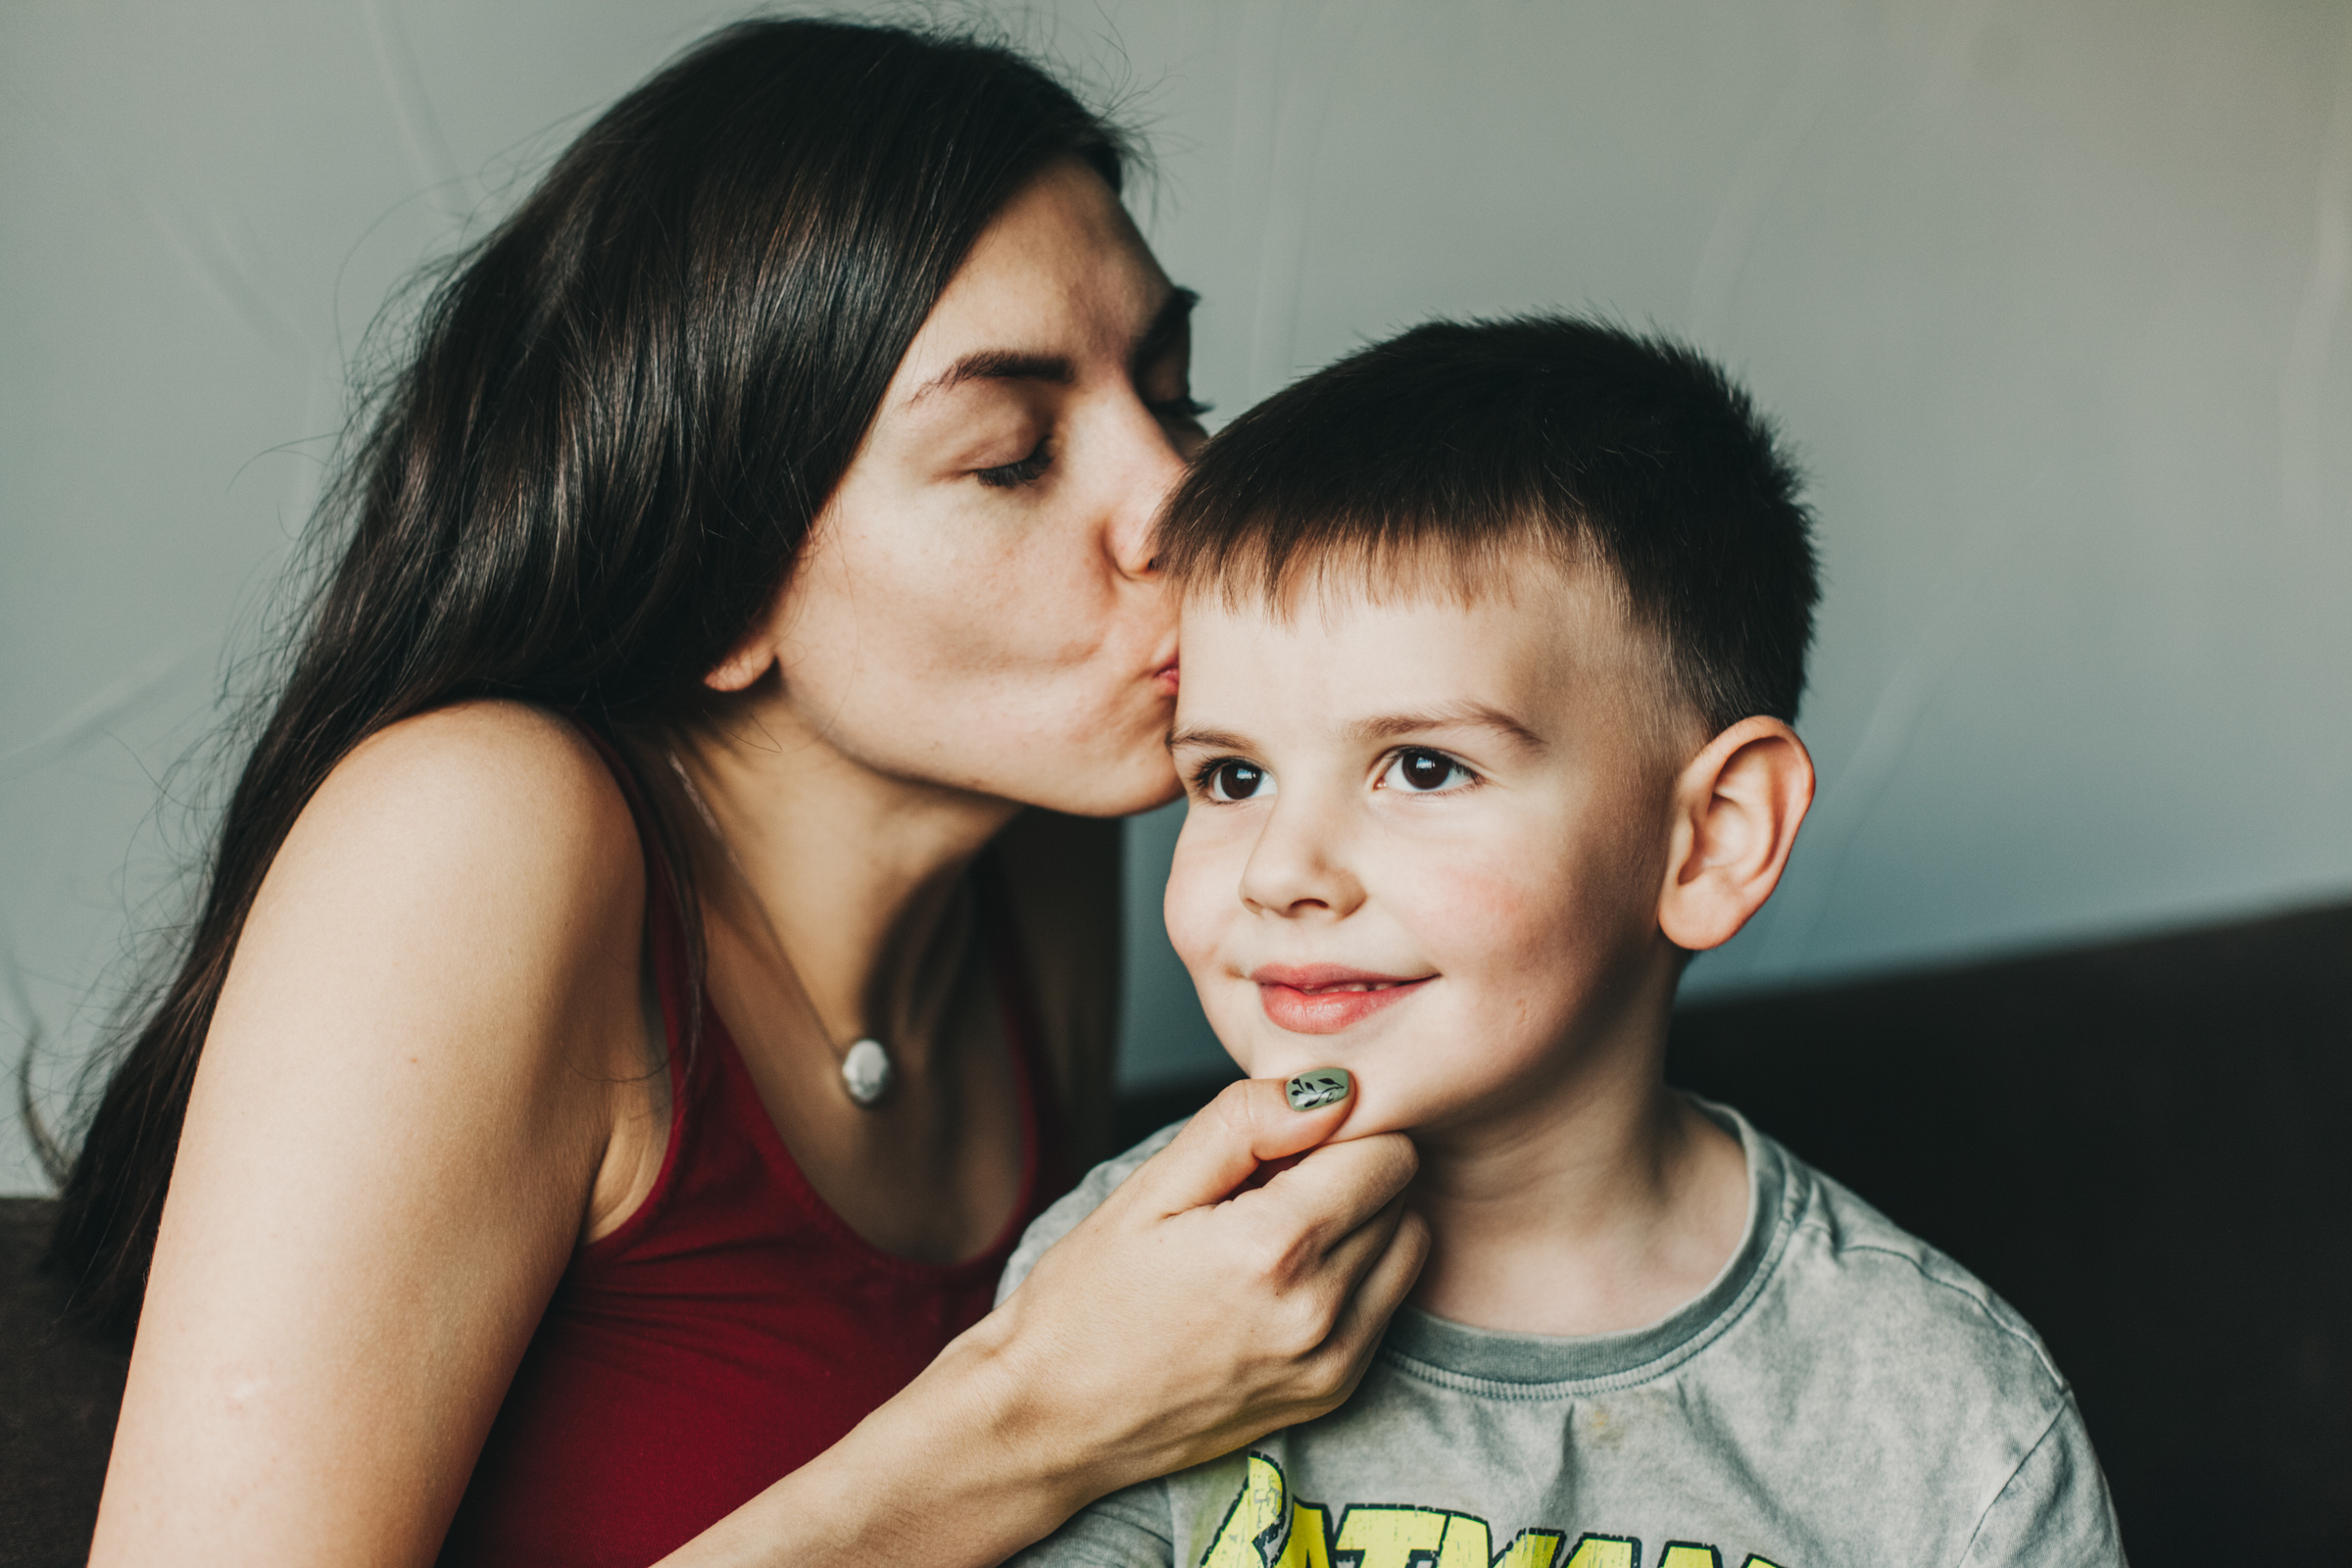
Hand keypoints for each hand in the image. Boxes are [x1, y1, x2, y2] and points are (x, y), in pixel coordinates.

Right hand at [976, 1075, 1428, 1499]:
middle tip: (1269, 1184)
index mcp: (1273, 1250)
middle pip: (1402, 1193)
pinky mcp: (1334, 1392)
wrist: (1055, 1418)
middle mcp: (1320, 1312)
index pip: (1386, 1149)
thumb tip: (1333, 1089)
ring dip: (1363, 1219)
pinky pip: (1387, 1302)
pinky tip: (1283, 1275)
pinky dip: (1356, 1272)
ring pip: (1407, 1245)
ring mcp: (1333, 1361)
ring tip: (1278, 1228)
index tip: (1281, 1141)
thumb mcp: (1148, 1187)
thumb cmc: (1086, 1299)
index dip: (1339, 1126)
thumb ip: (1244, 1123)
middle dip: (1351, 1168)